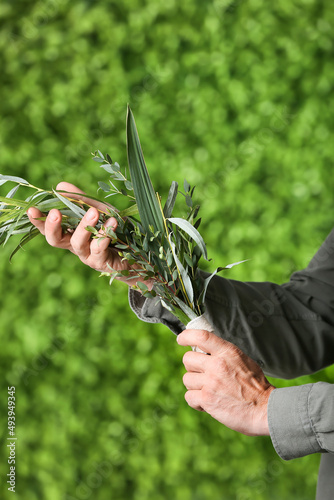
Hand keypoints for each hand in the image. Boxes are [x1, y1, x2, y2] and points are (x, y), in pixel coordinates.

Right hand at [27, 182, 152, 288]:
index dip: (38, 220)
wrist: (138, 252)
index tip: (31, 209)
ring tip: (94, 212)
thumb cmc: (113, 229)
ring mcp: (88, 256)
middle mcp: (75, 246)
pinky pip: (100, 249)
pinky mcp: (103, 263)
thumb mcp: (98, 210)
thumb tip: (60, 186)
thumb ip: (80, 200)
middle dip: (52, 227)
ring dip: (85, 226)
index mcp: (70, 233)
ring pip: (79, 244)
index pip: (48, 228)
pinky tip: (112, 222)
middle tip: (56, 213)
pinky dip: (105, 234)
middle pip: (55, 240)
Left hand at [177, 329, 274, 435]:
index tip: (181, 339)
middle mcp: (217, 364)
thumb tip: (206, 350)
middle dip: (192, 367)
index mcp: (228, 352)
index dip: (187, 336)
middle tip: (202, 375)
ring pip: (187, 378)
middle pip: (187, 359)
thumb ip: (224, 354)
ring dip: (194, 386)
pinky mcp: (207, 399)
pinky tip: (207, 403)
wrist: (266, 409)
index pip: (201, 336)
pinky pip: (189, 396)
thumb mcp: (243, 360)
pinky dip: (196, 401)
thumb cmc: (256, 386)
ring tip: (209, 391)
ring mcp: (211, 382)